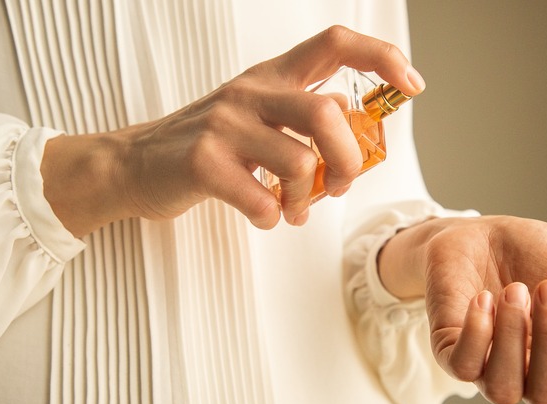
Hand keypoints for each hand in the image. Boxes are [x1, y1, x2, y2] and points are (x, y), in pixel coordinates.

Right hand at [41, 26, 425, 236]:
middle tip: (339, 186)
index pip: (335, 43)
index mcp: (271, 76)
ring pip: (298, 163)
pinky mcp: (203, 162)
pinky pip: (261, 199)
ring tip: (293, 211)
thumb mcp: (258, 115)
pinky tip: (262, 215)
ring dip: (305, 201)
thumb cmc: (208, 145)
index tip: (412, 85)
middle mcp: (251, 92)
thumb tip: (352, 118)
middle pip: (327, 113)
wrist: (134, 165)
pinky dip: (271, 217)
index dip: (381, 57)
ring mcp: (224, 125)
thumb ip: (303, 114)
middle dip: (348, 160)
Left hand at [377, 215, 546, 403]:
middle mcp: (530, 379)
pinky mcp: (450, 349)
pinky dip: (476, 335)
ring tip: (515, 290)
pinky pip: (463, 366)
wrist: (487, 231)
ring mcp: (488, 368)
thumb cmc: (544, 262)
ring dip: (512, 338)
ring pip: (503, 390)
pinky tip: (483, 299)